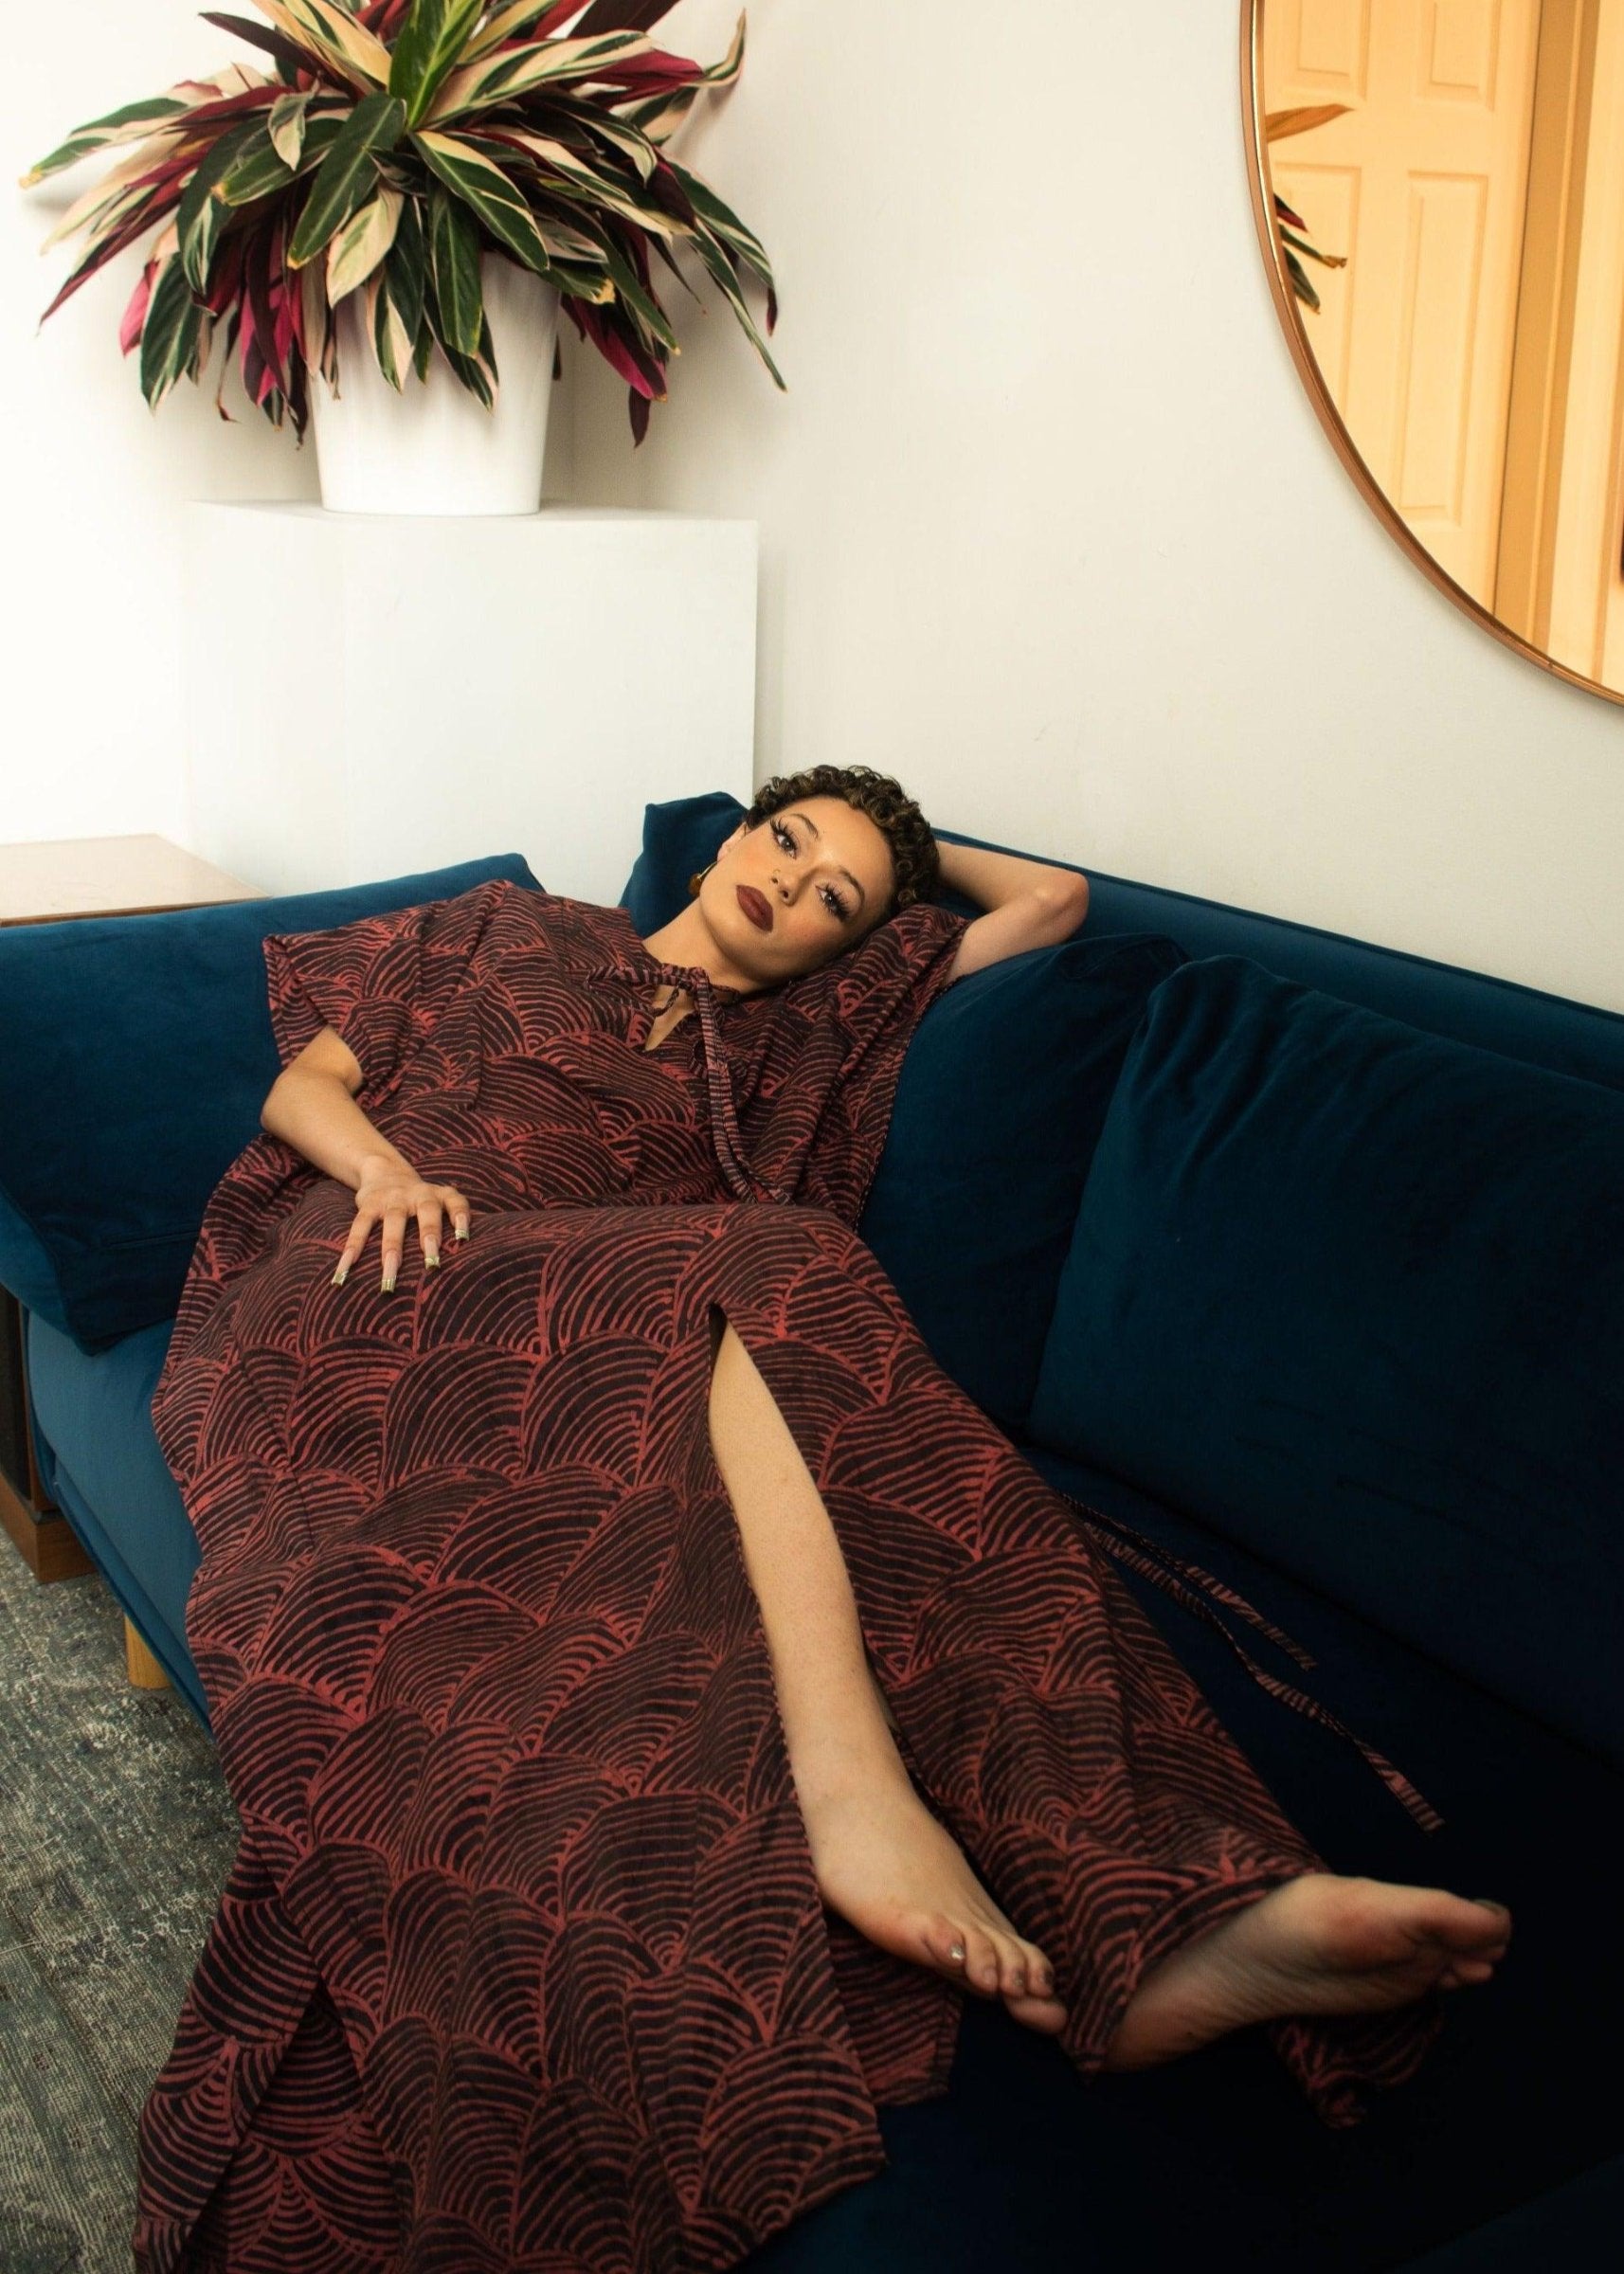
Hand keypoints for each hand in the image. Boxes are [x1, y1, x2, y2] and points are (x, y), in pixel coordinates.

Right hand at [333, 1158, 471, 1291]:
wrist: (385, 1170)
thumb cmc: (418, 1200)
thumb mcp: (436, 1203)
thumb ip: (447, 1225)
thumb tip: (456, 1270)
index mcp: (439, 1196)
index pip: (456, 1203)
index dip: (461, 1218)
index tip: (463, 1238)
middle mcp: (419, 1194)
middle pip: (427, 1212)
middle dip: (430, 1235)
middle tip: (432, 1263)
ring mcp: (394, 1198)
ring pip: (394, 1222)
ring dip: (392, 1249)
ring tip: (389, 1276)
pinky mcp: (370, 1203)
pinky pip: (361, 1225)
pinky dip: (354, 1246)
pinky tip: (346, 1268)